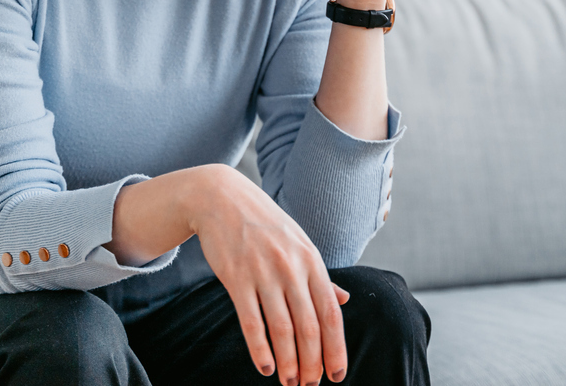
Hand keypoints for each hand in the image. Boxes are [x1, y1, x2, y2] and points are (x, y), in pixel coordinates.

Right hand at [189, 165, 350, 385]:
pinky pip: (251, 322)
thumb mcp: (299, 243)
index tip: (337, 375)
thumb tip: (344, 300)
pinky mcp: (236, 278)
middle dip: (312, 363)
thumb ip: (321, 275)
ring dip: (288, 362)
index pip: (330, 313)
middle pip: (308, 327)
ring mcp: (263, 272)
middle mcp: (291, 268)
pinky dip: (260, 349)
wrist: (221, 198)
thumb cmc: (264, 224)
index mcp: (311, 260)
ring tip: (290, 383)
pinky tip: (266, 368)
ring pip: (282, 329)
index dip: (336, 348)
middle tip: (310, 385)